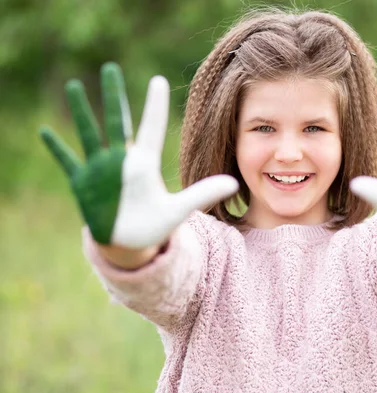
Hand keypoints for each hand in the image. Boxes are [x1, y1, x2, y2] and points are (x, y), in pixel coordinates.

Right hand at [40, 63, 238, 248]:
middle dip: (114, 98)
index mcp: (144, 163)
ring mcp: (101, 171)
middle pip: (117, 123)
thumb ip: (202, 194)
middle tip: (110, 68)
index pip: (150, 128)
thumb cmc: (154, 223)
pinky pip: (67, 162)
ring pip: (89, 135)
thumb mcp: (178, 209)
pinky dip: (57, 148)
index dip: (154, 105)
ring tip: (75, 87)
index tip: (158, 80)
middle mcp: (121, 161)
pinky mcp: (84, 184)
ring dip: (82, 113)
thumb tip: (234, 185)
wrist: (130, 242)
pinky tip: (45, 131)